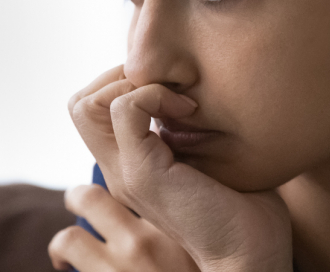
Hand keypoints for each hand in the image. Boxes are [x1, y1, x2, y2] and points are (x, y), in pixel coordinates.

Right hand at [58, 65, 292, 271]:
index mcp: (131, 164)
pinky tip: (189, 112)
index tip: (173, 91)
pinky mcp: (142, 173)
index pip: (93, 109)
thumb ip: (191, 128)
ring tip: (177, 100)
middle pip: (79, 104)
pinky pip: (125, 109)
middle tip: (168, 87)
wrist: (250, 253)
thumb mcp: (211, 156)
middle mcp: (119, 169)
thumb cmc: (247, 207)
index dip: (125, 83)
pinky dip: (155, 94)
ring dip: (133, 83)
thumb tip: (198, 91)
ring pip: (85, 104)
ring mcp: (125, 172)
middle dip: (120, 76)